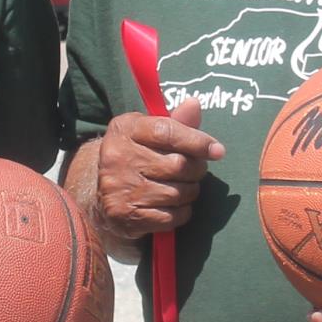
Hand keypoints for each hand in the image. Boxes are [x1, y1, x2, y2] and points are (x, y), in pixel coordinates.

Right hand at [92, 100, 222, 243]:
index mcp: (124, 129)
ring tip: (183, 187)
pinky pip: (171, 217)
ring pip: (177, 193)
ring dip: (189, 192)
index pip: (167, 132)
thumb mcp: (150, 133)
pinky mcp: (124, 215)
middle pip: (177, 165)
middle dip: (196, 170)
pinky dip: (181, 212)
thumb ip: (176, 121)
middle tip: (196, 170)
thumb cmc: (137, 157)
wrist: (102, 193)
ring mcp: (119, 188)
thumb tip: (195, 104)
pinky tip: (173, 206)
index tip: (218, 150)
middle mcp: (117, 157)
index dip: (197, 141)